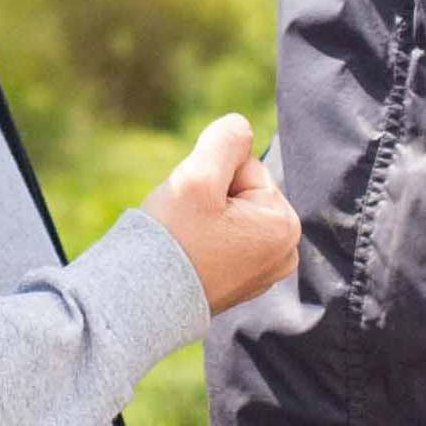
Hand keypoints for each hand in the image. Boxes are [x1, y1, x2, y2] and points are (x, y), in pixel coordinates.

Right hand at [141, 112, 298, 317]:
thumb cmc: (172, 239)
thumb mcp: (197, 176)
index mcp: (284, 225)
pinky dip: (203, 243)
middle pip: (241, 192)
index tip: (193, 207)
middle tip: (186, 224)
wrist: (140, 300)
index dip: (211, 176)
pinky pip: (223, 242)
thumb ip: (225, 140)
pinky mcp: (241, 285)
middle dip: (210, 197)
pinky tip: (188, 258)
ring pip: (230, 216)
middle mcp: (285, 252)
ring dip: (204, 218)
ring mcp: (264, 273)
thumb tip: (241, 125)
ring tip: (185, 241)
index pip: (245, 168)